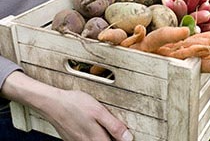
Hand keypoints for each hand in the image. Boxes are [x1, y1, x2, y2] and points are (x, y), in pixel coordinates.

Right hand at [1, 71, 132, 140]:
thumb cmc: (75, 104)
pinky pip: (85, 140)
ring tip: (102, 126)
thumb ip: (114, 126)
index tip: (124, 135)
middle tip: (115, 129)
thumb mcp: (99, 111)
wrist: (52, 103)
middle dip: (111, 137)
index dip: (121, 140)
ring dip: (101, 136)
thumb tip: (128, 138)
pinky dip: (92, 135)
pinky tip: (91, 126)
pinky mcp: (71, 139)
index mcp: (96, 139)